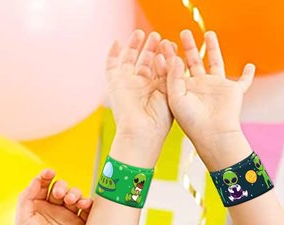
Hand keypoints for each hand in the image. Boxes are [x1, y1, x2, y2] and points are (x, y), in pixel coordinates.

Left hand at [15, 169, 91, 224]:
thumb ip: (28, 195)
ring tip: (73, 201)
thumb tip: (38, 179)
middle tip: (60, 195)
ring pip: (77, 197)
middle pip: (63, 189)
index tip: (50, 173)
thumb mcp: (23, 217)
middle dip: (63, 187)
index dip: (47, 176)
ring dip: (76, 194)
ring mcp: (70, 218)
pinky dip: (90, 204)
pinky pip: (90, 210)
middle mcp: (56, 211)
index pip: (45, 185)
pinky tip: (86, 204)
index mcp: (39, 206)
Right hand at [106, 30, 171, 153]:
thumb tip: (170, 56)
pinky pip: (111, 65)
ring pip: (130, 59)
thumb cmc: (159, 120)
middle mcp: (143, 86)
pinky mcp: (115, 83)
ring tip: (142, 33)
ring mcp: (128, 84)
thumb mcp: (169, 93)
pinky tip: (118, 42)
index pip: (161, 68)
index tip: (172, 45)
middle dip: (151, 48)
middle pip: (146, 61)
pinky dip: (113, 54)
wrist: (142, 132)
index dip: (165, 56)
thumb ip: (169, 74)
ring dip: (135, 46)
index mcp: (158, 91)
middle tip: (158, 36)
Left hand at [163, 30, 254, 162]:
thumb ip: (173, 76)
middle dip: (189, 47)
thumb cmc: (192, 121)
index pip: (176, 67)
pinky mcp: (234, 92)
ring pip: (216, 63)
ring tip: (208, 34)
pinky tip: (250, 66)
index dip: (170, 55)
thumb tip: (177, 57)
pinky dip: (248, 75)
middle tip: (184, 33)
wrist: (214, 135)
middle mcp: (201, 86)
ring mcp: (218, 88)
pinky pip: (244, 82)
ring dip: (213, 49)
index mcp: (186, 89)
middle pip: (194, 61)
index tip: (164, 43)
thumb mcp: (175, 97)